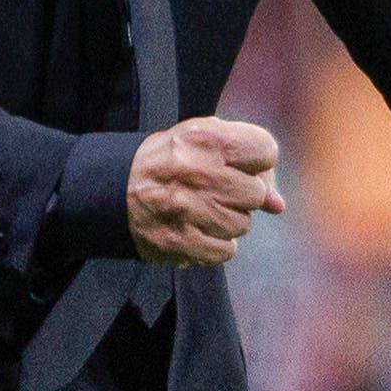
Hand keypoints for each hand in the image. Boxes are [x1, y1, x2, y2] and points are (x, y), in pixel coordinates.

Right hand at [126, 116, 285, 266]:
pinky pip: (226, 251)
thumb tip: (278, 205)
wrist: (113, 190)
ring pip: (242, 225)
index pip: (266, 150)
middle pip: (256, 193)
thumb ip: (248, 164)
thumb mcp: (204, 143)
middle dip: (241, 194)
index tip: (240, 165)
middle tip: (214, 189)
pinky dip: (215, 244)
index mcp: (206, 139)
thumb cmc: (169, 162)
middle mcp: (200, 173)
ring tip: (199, 208)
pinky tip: (195, 228)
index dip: (257, 160)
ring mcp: (190, 210)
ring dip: (227, 220)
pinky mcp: (181, 243)